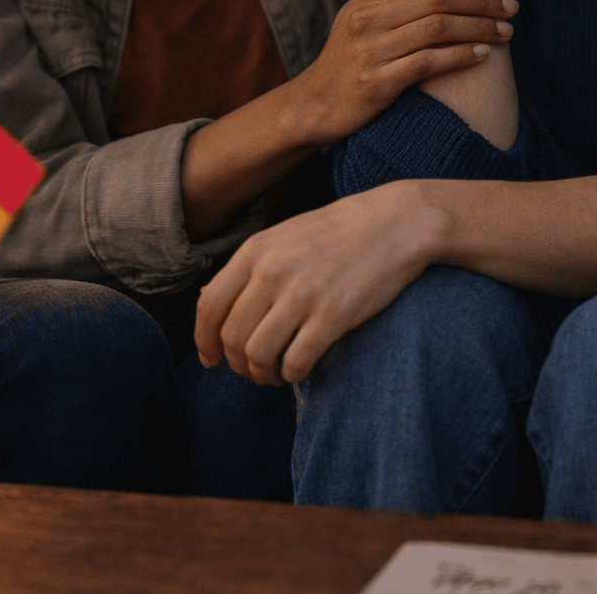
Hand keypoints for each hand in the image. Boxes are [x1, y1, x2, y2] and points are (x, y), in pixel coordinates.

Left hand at [195, 181, 447, 383]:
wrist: (392, 223)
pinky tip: (299, 368)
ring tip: (276, 372)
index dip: (203, 340)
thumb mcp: (282, 237)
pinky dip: (291, 374)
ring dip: (262, 373)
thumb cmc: (336, 233)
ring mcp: (302, 294)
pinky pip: (295, 362)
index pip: (209, 305)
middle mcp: (271, 272)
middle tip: (254, 369)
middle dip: (237, 364)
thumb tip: (211, 302)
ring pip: (257, 355)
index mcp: (255, 251)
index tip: (211, 359)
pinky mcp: (332, 315)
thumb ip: (249, 267)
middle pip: (231, 337)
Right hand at [294, 0, 517, 145]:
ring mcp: (371, 50)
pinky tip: (483, 55)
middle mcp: (367, 18)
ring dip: (479, 27)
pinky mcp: (378, 83)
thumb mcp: (357, 11)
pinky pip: (428, 63)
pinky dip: (460, 56)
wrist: (317, 103)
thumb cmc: (347, 53)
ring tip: (506, 30)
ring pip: (437, 27)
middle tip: (511, 5)